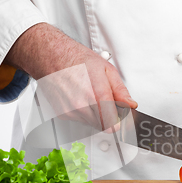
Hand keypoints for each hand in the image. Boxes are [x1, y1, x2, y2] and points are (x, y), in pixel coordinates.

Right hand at [5, 23, 137, 130]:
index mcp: (96, 94)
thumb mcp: (106, 69)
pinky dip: (84, 111)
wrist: (51, 56)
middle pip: (104, 125)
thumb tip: (130, 104)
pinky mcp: (63, 113)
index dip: (119, 120)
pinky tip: (81, 96)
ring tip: (92, 94)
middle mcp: (82, 106)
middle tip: (108, 100)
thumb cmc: (77, 59)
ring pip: (92, 123)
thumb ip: (120, 90)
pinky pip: (80, 119)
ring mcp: (71, 111)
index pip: (112, 124)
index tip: (121, 115)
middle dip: (109, 116)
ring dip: (97, 114)